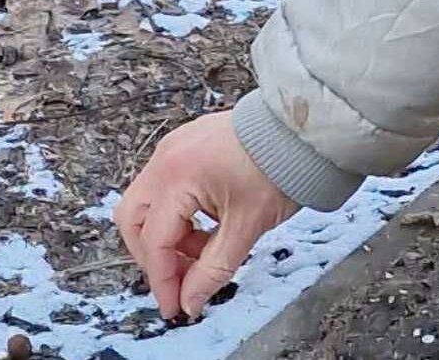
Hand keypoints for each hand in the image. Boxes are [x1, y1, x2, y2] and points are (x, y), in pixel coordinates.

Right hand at [114, 111, 299, 319]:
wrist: (303, 129)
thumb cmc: (280, 169)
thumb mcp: (247, 227)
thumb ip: (213, 270)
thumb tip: (190, 302)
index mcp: (176, 176)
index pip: (155, 241)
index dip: (162, 280)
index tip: (174, 307)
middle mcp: (165, 158)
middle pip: (134, 219)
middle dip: (153, 255)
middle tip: (180, 280)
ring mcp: (173, 148)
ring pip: (147, 203)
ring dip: (167, 235)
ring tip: (204, 252)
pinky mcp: (185, 145)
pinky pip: (165, 186)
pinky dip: (177, 214)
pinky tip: (206, 228)